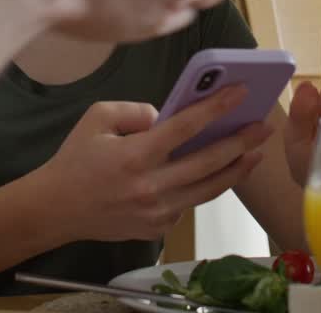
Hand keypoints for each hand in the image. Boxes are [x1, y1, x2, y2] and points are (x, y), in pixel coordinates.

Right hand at [39, 86, 270, 241]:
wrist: (56, 209)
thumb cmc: (75, 160)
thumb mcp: (97, 119)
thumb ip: (136, 112)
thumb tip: (167, 116)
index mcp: (134, 155)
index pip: (185, 127)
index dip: (216, 107)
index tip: (241, 92)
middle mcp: (150, 186)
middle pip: (208, 162)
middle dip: (241, 142)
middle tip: (264, 126)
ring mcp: (156, 212)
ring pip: (208, 189)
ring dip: (236, 169)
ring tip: (256, 152)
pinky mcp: (158, 228)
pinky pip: (188, 203)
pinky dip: (205, 187)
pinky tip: (218, 172)